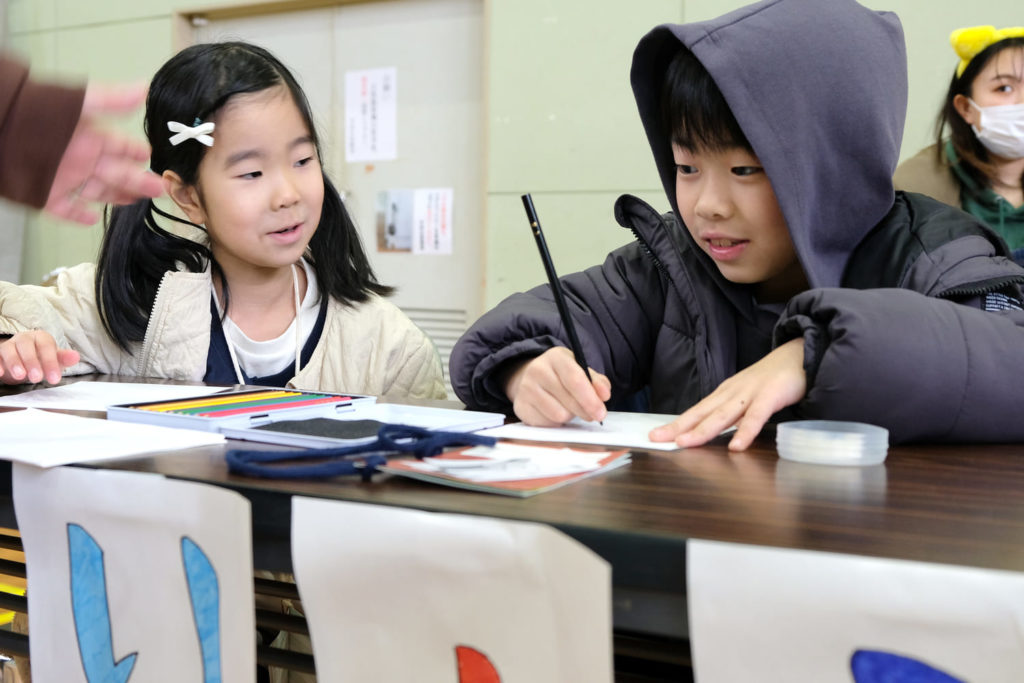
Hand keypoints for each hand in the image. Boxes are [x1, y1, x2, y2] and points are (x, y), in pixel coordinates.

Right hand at [0, 331, 79, 384]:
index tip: (54, 379)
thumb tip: (76, 357)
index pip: (46, 346)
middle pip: (26, 345)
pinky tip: (1, 373)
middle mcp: (23, 338)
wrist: (22, 361)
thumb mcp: (54, 360)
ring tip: (20, 376)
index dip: (50, 362)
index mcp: (40, 337)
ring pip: (8, 349)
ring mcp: (8, 345)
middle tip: (37, 378)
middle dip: (32, 361)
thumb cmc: (41, 359)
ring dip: (14, 362)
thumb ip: (63, 358)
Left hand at [44, 83, 162, 224]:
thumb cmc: (41, 116)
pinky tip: (92, 218)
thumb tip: (144, 89)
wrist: (1, 131)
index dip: (137, 152)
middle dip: (138, 181)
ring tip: (135, 201)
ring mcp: (66, 178)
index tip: (151, 156)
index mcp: (92, 138)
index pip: (121, 146)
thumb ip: (112, 100)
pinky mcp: (48, 195)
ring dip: (117, 197)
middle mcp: (83, 159)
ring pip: (97, 191)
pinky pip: (66, 209)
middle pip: (116, 173)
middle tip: (159, 188)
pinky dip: (78, 215)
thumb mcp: (81, 105)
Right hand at [502, 347, 610, 425]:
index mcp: (555, 357)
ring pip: (559, 415)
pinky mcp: (521, 407)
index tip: (601, 413)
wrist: (531, 377)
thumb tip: (604, 395)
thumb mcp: (580, 370)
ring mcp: (526, 389)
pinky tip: (554, 411)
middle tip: (593, 415)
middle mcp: (537, 370)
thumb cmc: (562, 375)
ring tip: (567, 407)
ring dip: (569, 416)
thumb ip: (596, 382)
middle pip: (568, 401)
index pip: (575, 380)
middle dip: (585, 411)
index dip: (590, 399)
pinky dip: (556, 422)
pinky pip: (547, 423)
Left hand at [649, 338, 806, 450]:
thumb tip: (714, 433)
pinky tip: (736, 446)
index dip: (676, 423)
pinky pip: (756, 416)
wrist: (800, 355)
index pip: (696, 411)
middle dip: (678, 426)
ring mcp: (750, 393)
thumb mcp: (746, 397)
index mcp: (725, 393)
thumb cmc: (772, 380)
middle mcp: (732, 392)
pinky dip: (745, 431)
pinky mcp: (771, 396)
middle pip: (701, 412)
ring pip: (722, 415)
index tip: (655, 435)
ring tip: (684, 443)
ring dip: (702, 430)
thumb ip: (733, 415)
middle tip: (657, 438)